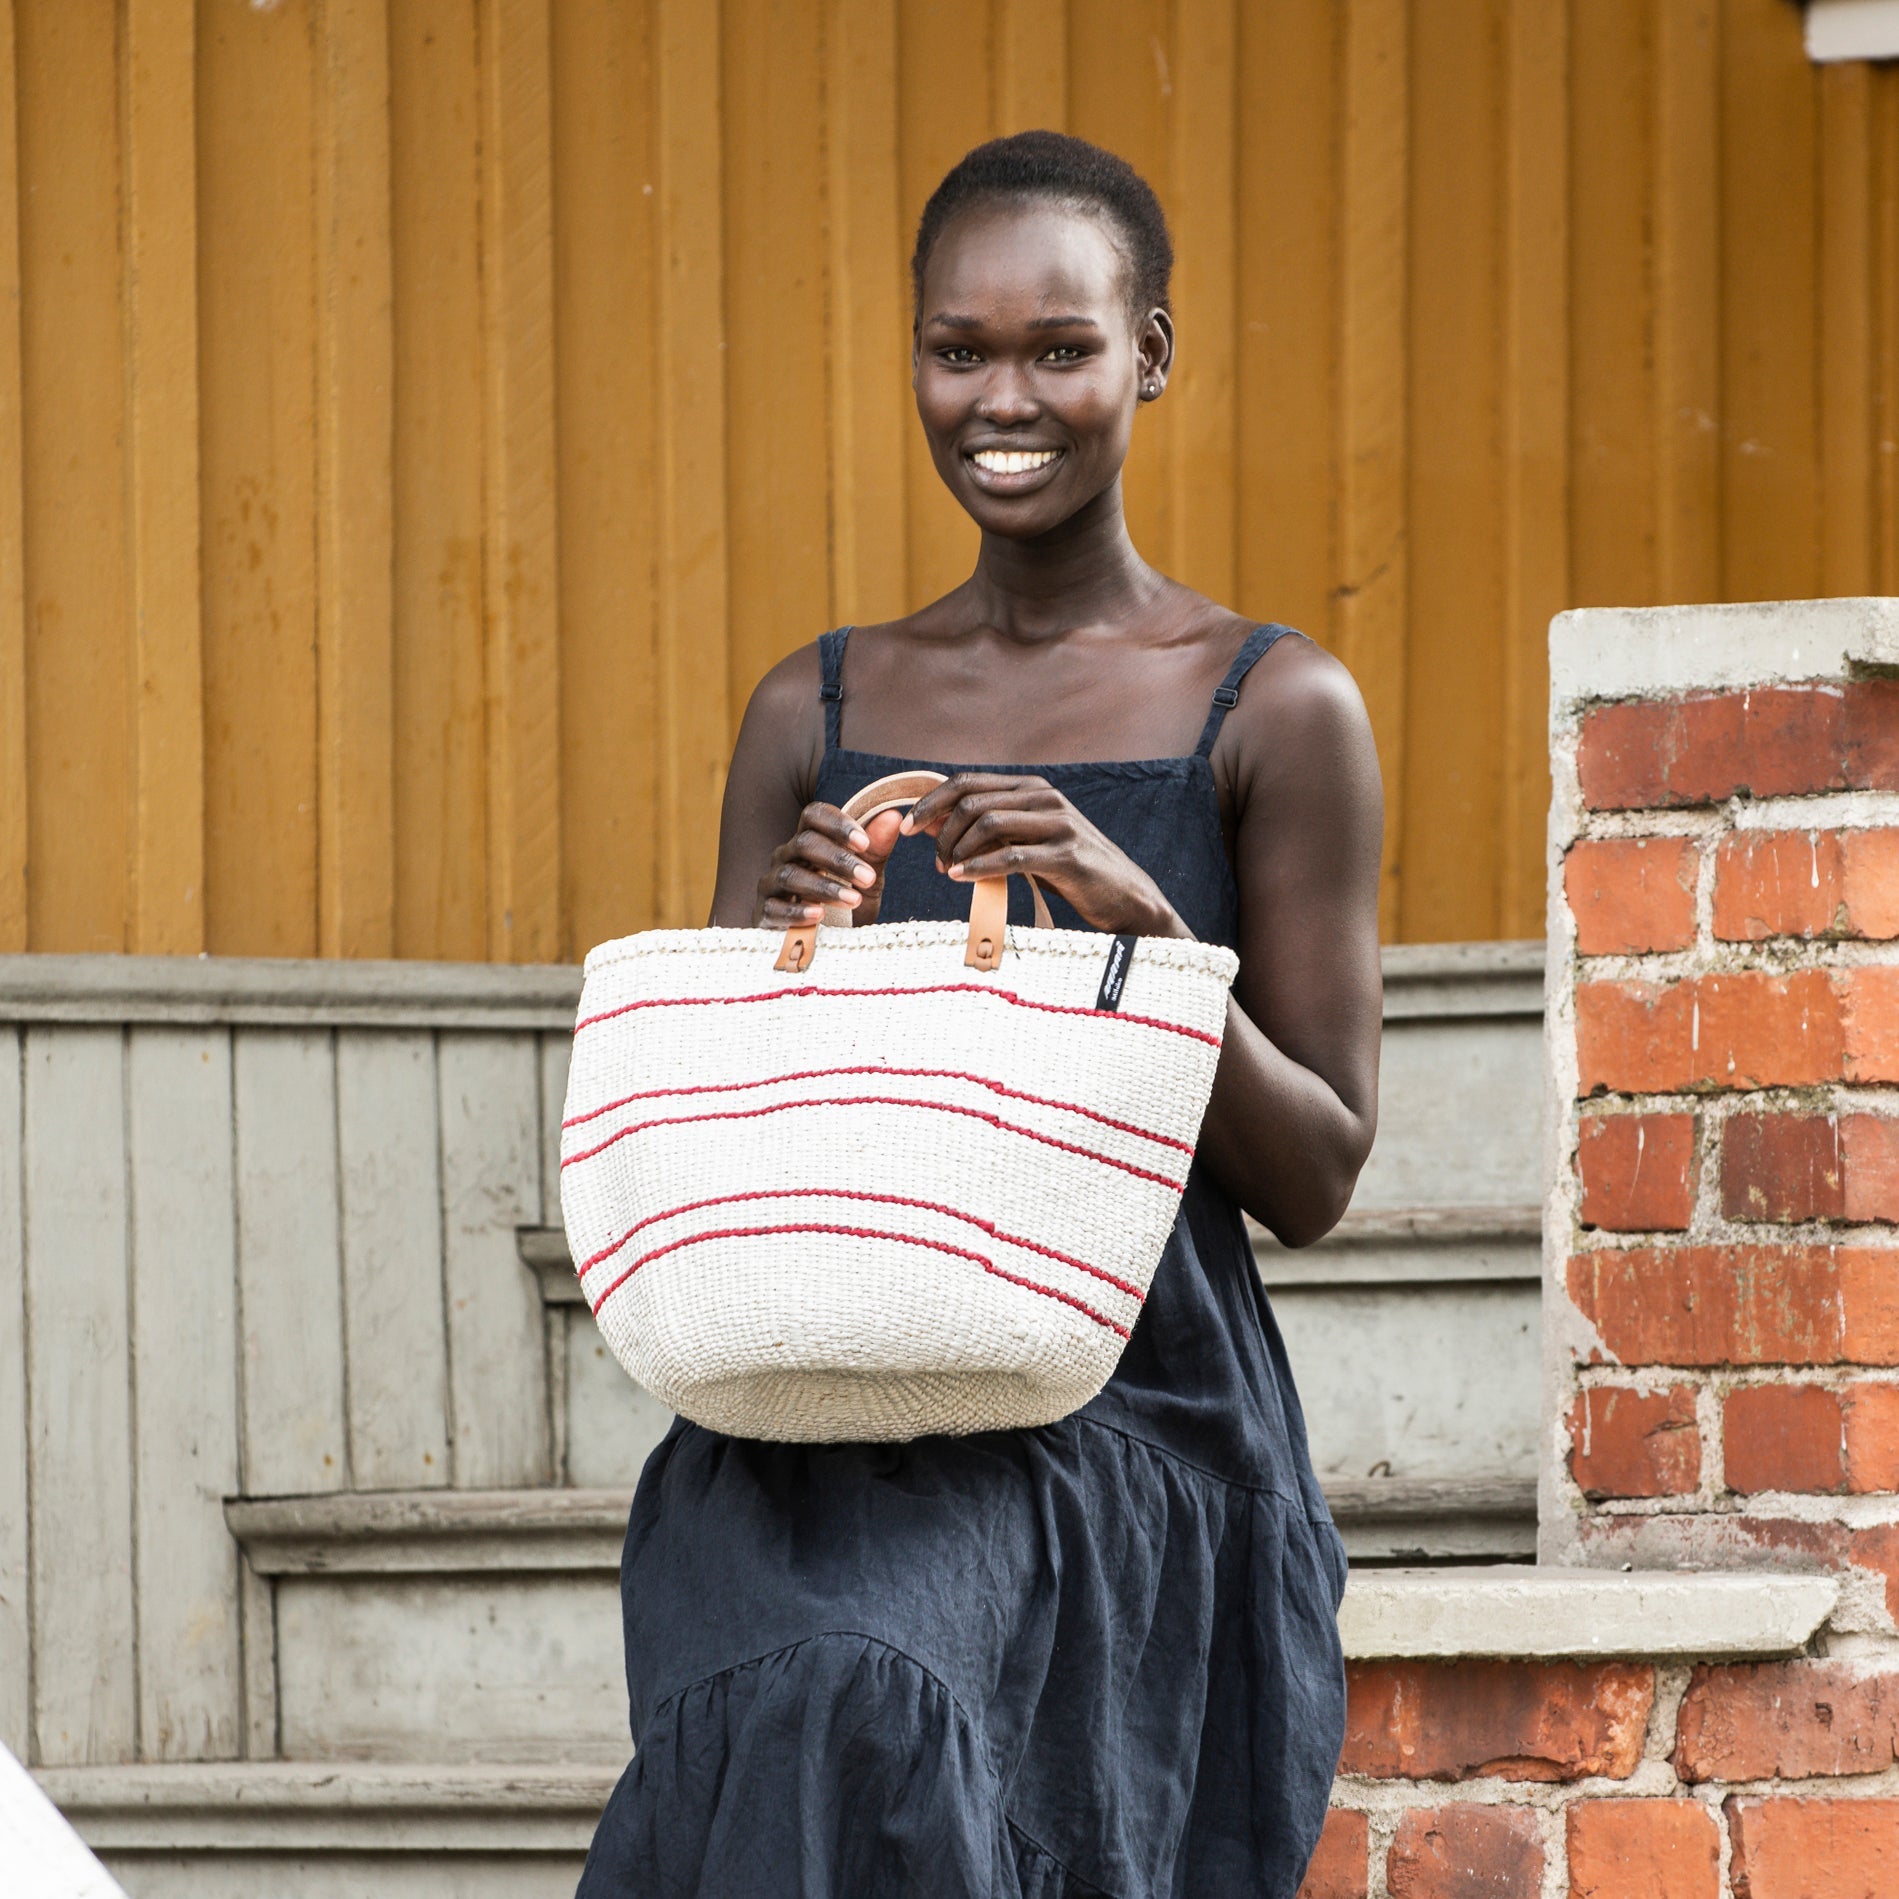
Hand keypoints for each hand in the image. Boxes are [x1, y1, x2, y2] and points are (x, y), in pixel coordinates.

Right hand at [753, 803, 903, 928]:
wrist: (829, 944)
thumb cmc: (846, 904)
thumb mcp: (868, 879)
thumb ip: (877, 850)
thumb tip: (893, 817)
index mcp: (809, 841)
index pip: (814, 816)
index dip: (837, 824)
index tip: (864, 843)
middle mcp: (786, 856)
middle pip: (804, 844)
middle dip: (838, 859)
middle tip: (868, 878)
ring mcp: (772, 884)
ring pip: (791, 875)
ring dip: (824, 887)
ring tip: (853, 899)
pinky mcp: (764, 913)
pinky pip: (774, 908)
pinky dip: (797, 911)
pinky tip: (819, 915)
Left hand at [901, 773, 1189, 937]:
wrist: (1121, 894)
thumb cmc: (1065, 870)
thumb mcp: (1025, 841)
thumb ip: (988, 829)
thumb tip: (931, 825)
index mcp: (1030, 788)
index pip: (967, 782)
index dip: (930, 802)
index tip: (906, 827)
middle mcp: (1044, 797)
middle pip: (972, 801)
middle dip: (941, 831)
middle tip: (933, 860)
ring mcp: (1058, 823)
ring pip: (988, 824)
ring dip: (959, 850)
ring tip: (949, 872)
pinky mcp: (1066, 855)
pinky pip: (1011, 856)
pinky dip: (979, 867)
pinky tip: (960, 879)